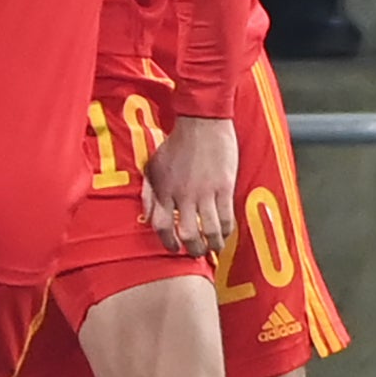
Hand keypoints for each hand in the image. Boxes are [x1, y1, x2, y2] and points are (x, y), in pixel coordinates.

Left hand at [141, 115, 238, 257]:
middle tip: (196, 252)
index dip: (167, 242)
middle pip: (188, 233)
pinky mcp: (224, 188)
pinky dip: (226, 231)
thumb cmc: (175, 144)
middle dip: (193, 249)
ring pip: (210, 230)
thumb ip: (150, 193)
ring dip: (213, 244)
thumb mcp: (153, 166)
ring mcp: (205, 192)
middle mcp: (184, 194)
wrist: (201, 124)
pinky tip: (225, 234)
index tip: (173, 248)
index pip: (161, 225)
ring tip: (213, 247)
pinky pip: (227, 217)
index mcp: (164, 189)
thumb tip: (148, 216)